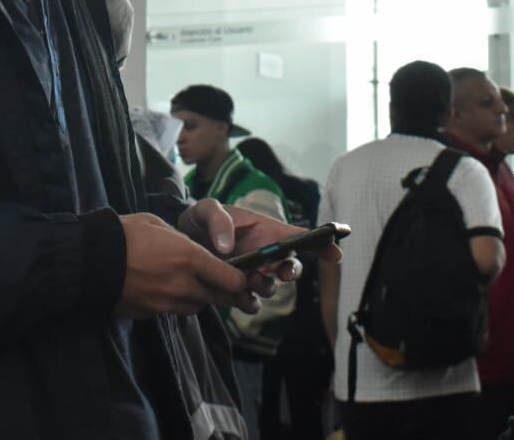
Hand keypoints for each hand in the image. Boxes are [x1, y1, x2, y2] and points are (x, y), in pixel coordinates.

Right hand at [115, 212, 255, 319]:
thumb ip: (181, 240)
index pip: (231, 279)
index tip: (240, 275)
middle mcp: (183, 285)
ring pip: (197, 306)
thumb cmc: (124, 234)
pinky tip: (165, 288)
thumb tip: (189, 248)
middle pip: (218, 298)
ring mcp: (166, 303)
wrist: (89, 261)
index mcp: (189, 258)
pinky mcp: (151, 314)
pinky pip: (174, 310)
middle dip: (223, 290)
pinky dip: (176, 302)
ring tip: (190, 282)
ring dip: (200, 296)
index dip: (240, 279)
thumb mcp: (158, 225)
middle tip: (223, 282)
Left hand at [177, 200, 341, 292]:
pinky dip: (249, 304)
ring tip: (250, 281)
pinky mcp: (235, 291)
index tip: (335, 252)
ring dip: (267, 287)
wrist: (178, 242)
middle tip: (283, 273)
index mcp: (264, 230)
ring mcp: (251, 274)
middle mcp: (264, 253)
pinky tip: (241, 299)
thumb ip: (218, 220)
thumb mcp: (205, 209)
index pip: (299, 236)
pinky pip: (250, 303)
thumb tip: (228, 246)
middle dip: (292, 271)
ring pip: (271, 287)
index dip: (321, 243)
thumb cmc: (199, 219)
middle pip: (290, 266)